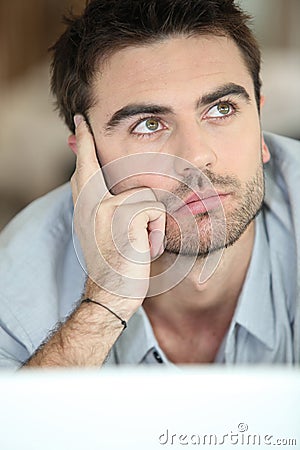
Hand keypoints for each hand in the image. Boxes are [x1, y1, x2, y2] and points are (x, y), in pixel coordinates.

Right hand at [71, 115, 165, 317]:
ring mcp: (105, 208)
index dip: (84, 147)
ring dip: (152, 221)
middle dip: (88, 142)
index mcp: (85, 210)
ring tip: (141, 242)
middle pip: (92, 165)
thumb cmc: (114, 267)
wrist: (111, 295)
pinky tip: (145, 248)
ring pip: (146, 194)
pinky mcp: (124, 215)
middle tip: (82, 122)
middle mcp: (89, 205)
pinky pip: (156, 210)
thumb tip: (109, 192)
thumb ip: (104, 210)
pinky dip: (158, 232)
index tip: (81, 127)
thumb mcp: (103, 237)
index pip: (83, 171)